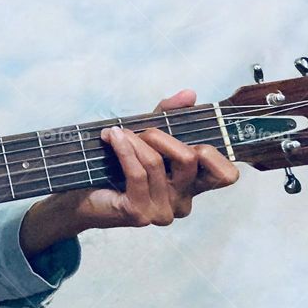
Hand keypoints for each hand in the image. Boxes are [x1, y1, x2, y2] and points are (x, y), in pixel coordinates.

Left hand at [73, 88, 239, 229]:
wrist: (81, 194)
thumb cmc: (117, 165)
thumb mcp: (147, 136)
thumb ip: (170, 115)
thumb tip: (190, 94)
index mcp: (191, 186)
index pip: (226, 175)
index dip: (215, 153)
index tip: (188, 136)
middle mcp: (182, 202)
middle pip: (190, 159)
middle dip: (161, 135)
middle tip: (139, 130)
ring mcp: (162, 211)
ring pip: (157, 163)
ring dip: (134, 140)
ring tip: (116, 132)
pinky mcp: (139, 213)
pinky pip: (137, 173)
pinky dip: (123, 149)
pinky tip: (111, 138)